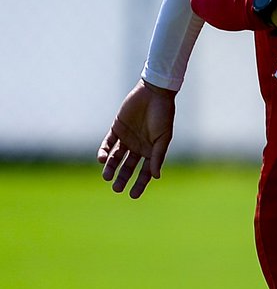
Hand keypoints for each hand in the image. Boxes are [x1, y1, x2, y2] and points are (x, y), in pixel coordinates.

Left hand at [97, 79, 176, 198]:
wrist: (154, 93)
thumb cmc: (163, 114)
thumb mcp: (163, 138)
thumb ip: (158, 156)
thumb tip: (156, 176)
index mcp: (151, 150)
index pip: (145, 172)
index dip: (140, 184)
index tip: (133, 196)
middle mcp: (138, 146)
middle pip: (128, 167)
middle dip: (122, 178)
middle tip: (116, 188)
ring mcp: (127, 138)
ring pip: (116, 158)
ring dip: (111, 167)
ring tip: (107, 176)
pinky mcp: (117, 129)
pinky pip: (108, 143)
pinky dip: (104, 152)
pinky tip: (102, 159)